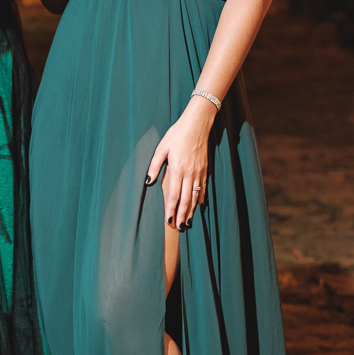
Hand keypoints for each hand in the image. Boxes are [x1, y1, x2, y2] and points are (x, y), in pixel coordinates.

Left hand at [144, 97, 215, 229]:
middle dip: (182, 216)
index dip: (171, 210)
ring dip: (191, 211)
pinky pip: (203, 188)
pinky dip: (200, 199)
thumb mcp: (161, 148)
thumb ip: (154, 166)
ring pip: (195, 197)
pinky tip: (198, 207)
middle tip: (179, 229)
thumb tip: (148, 182)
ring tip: (188, 223)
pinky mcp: (205, 170)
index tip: (168, 222)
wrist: (197, 125)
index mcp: (177, 170)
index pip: (173, 195)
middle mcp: (189, 174)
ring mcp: (199, 172)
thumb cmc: (177, 135)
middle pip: (185, 200)